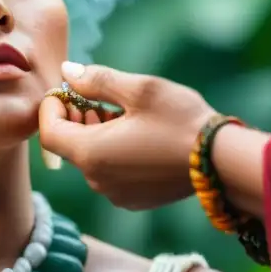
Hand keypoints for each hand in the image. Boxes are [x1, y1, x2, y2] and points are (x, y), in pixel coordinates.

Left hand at [38, 61, 216, 209]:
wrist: (222, 162)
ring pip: (89, 160)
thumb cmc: (181, 120)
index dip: (51, 108)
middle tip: (95, 97)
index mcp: (92, 154)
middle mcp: (97, 180)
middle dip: (74, 119)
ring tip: (119, 112)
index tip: (66, 90)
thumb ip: (97, 80)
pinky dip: (111, 152)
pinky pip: (109, 173)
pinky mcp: (133, 199)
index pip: (48, 133)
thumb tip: (67, 72)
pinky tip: (136, 135)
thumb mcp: (139, 90)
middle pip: (68, 147)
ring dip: (94, 134)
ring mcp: (115, 194)